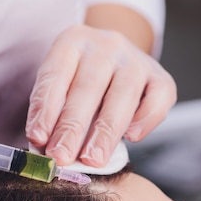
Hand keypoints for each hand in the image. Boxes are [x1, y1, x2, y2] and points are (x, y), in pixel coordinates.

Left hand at [25, 25, 176, 166]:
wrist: (119, 60)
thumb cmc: (84, 80)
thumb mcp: (63, 84)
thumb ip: (54, 111)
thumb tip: (44, 147)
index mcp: (73, 41)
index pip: (55, 76)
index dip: (45, 109)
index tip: (39, 139)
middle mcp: (106, 45)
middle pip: (88, 88)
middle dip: (72, 127)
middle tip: (61, 156)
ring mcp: (136, 59)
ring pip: (122, 96)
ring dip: (105, 132)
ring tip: (92, 159)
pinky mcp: (162, 77)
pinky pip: (158, 99)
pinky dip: (145, 120)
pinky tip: (132, 137)